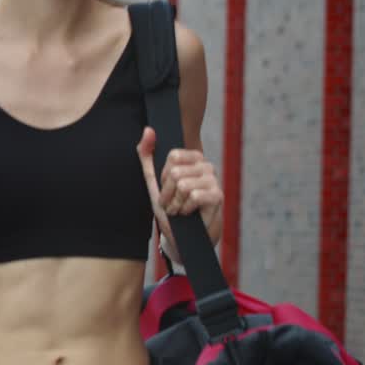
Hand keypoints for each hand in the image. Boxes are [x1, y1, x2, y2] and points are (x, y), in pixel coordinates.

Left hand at [136, 127, 222, 261]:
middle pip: (175, 171)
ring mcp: (213, 180)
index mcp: (192, 158)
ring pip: (183, 185)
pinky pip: (193, 196)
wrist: (180, 234)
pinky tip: (187, 213)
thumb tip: (148, 130)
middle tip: (171, 202)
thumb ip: (147, 153)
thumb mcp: (153, 179)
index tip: (165, 186)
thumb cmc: (169, 205)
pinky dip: (184, 208)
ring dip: (175, 202)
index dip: (163, 176)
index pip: (173, 156)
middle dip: (167, 192)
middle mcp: (206, 165)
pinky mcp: (218, 196)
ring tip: (178, 209)